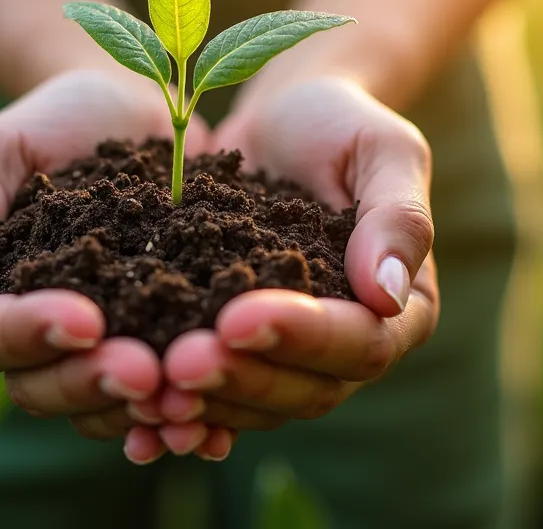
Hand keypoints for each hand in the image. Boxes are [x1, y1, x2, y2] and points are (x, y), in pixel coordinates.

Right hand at [0, 70, 210, 450]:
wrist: (139, 107)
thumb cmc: (55, 122)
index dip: (31, 335)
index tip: (82, 319)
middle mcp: (41, 338)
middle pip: (44, 389)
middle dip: (90, 382)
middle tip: (142, 370)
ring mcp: (104, 349)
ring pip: (102, 407)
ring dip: (138, 409)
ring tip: (182, 396)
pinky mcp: (163, 346)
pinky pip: (164, 399)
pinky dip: (186, 418)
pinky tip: (213, 423)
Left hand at [149, 76, 439, 455]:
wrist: (280, 123)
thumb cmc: (340, 124)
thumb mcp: (381, 149)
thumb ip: (398, 216)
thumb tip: (387, 294)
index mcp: (403, 308)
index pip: (363, 342)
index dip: (302, 337)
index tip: (239, 317)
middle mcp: (353, 347)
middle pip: (308, 390)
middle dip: (243, 378)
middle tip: (181, 361)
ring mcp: (294, 358)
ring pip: (259, 405)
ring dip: (208, 403)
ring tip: (153, 386)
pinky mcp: (241, 353)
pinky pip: (218, 399)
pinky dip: (184, 414)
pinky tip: (139, 418)